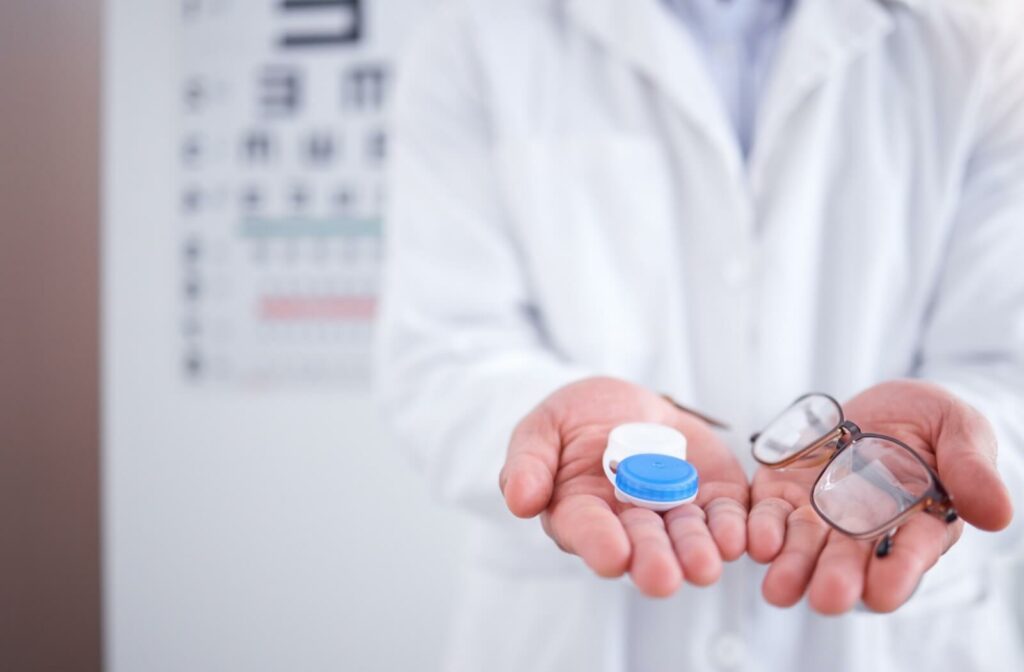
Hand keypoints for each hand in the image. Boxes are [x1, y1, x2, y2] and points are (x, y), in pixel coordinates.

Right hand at [499, 377, 748, 596]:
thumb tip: (518, 500)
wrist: (625, 404)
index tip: (612, 556)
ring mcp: (673, 511)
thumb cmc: (573, 420)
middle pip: (642, 544)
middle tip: (663, 577)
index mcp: (580, 512)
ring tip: (704, 567)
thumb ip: (528, 463)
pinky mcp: (712, 495)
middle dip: (653, 560)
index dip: (600, 543)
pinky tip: (737, 538)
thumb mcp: (542, 429)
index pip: (588, 531)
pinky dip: (732, 528)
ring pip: (686, 536)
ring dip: (695, 552)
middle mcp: (627, 522)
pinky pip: (725, 515)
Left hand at [747, 379, 1012, 613]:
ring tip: (780, 587)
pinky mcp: (784, 492)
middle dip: (838, 580)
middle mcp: (867, 532)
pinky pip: (769, 516)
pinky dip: (760, 531)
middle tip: (827, 598)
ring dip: (792, 570)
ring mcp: (822, 515)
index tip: (883, 591)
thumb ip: (971, 468)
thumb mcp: (960, 431)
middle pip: (851, 563)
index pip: (909, 555)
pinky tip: (755, 541)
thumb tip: (998, 514)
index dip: (897, 573)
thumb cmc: (933, 422)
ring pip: (804, 550)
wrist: (884, 403)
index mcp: (919, 524)